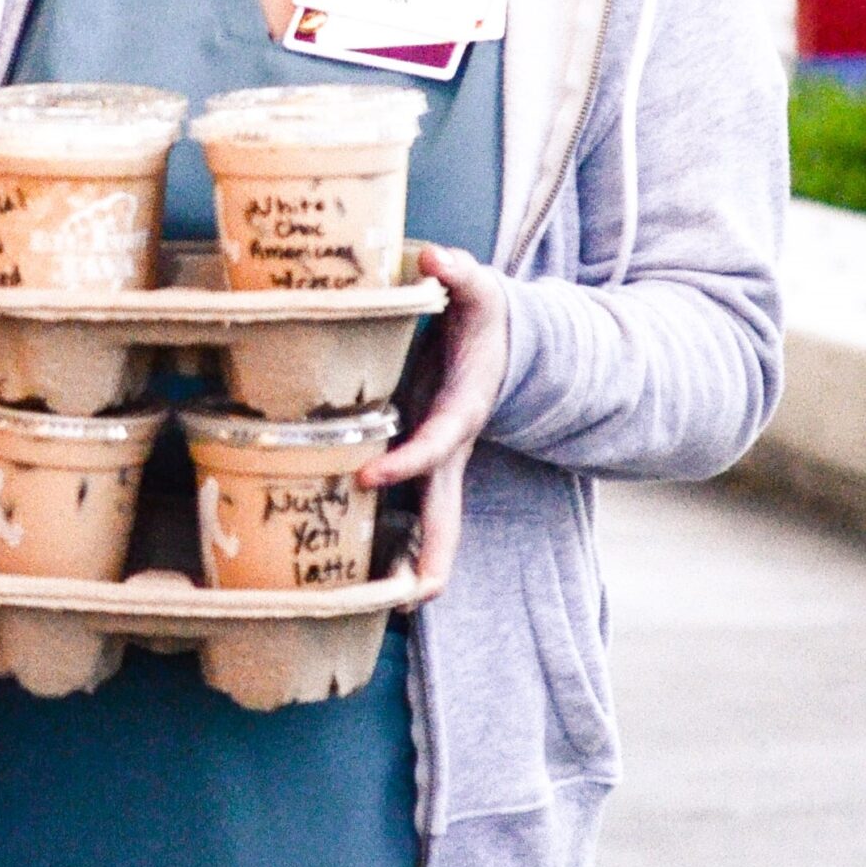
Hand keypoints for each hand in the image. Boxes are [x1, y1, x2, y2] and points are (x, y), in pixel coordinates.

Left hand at [359, 243, 510, 588]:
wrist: (506, 340)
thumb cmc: (484, 315)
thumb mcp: (477, 288)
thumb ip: (458, 272)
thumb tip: (435, 255)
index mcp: (461, 410)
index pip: (434, 445)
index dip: (406, 463)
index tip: (367, 478)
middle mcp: (451, 446)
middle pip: (446, 515)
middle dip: (433, 558)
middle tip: (409, 601)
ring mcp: (438, 460)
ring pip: (431, 526)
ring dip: (411, 567)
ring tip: (375, 611)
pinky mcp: (422, 461)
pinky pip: (410, 511)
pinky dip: (391, 544)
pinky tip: (359, 578)